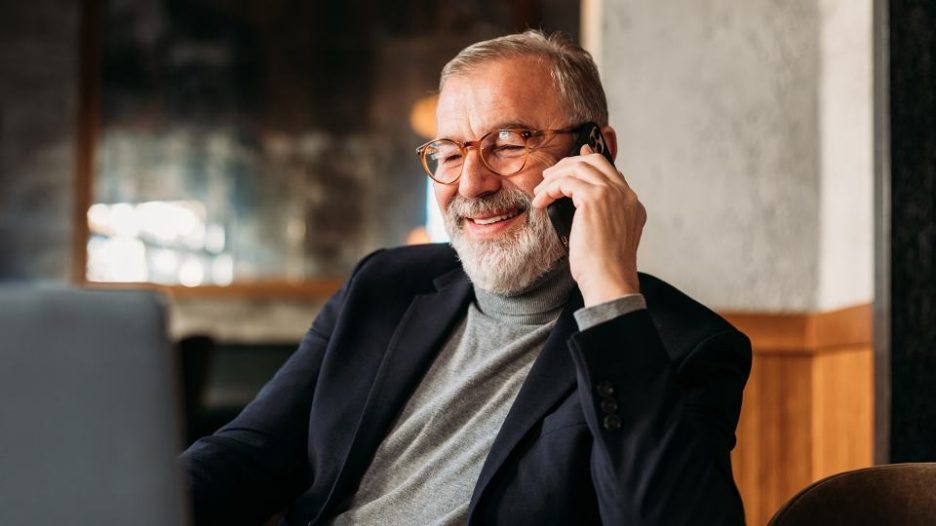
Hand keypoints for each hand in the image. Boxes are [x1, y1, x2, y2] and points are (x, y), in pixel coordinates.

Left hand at [532, 144, 646, 306]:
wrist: (609, 280)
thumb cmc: (604, 267)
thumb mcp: (610, 237)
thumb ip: (605, 216)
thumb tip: (582, 202)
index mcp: (632, 204)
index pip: (612, 171)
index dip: (591, 160)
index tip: (578, 155)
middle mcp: (625, 195)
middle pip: (595, 161)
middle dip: (568, 164)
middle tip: (549, 175)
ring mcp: (611, 194)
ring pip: (578, 168)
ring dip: (554, 177)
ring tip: (540, 191)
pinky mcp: (594, 198)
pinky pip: (565, 182)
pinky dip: (549, 189)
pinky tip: (541, 202)